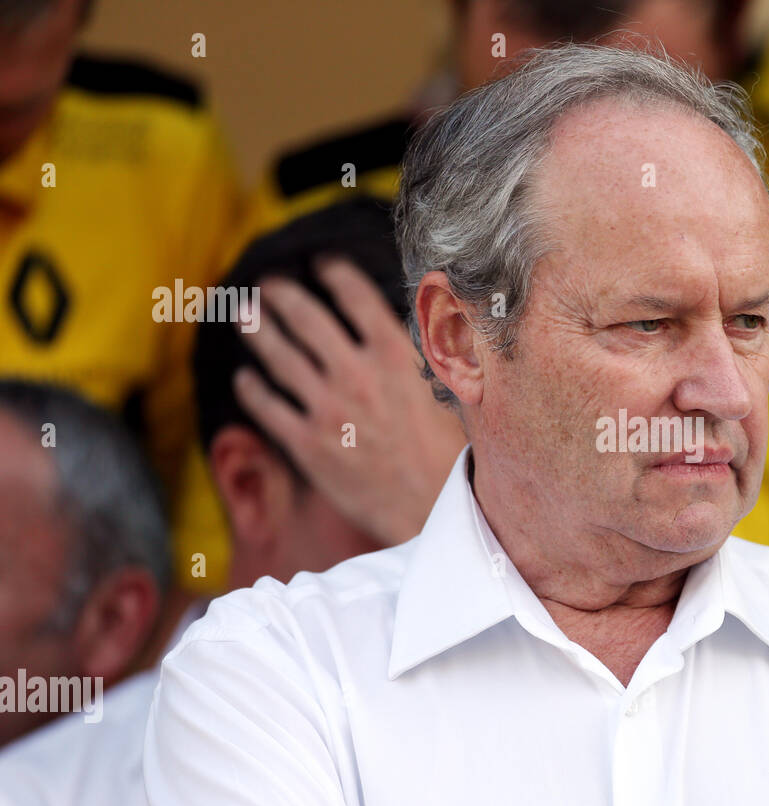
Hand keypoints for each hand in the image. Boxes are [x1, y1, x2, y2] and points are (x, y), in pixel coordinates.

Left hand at [235, 257, 464, 545]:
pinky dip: (252, 389)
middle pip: (306, 318)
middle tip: (269, 285)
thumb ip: (434, 351)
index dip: (335, 273)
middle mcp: (356, 374)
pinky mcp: (307, 445)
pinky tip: (247, 378)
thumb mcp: (455, 390)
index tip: (323, 264)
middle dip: (283, 295)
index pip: (356, 296)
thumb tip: (436, 315)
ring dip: (258, 330)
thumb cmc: (452, 453)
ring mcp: (326, 409)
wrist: (433, 511)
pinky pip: (268, 407)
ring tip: (246, 315)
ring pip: (279, 357)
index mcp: (395, 356)